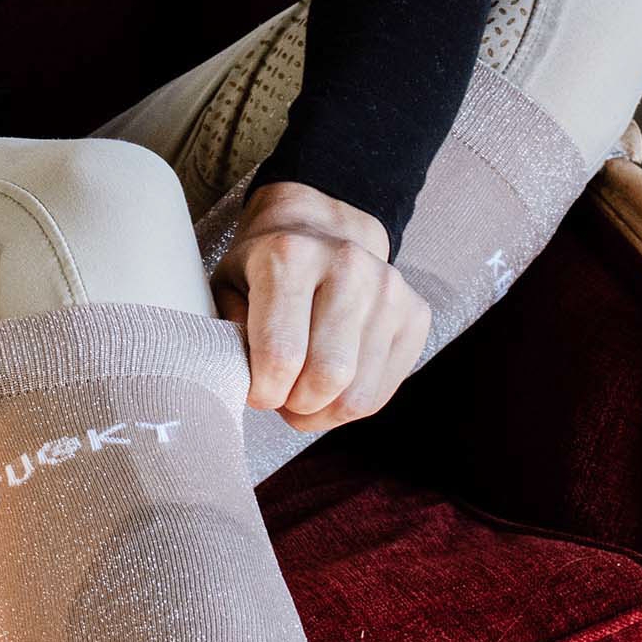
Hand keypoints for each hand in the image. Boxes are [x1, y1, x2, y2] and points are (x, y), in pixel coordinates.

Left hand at [209, 179, 428, 430]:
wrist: (320, 228)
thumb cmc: (266, 267)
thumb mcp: (227, 287)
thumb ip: (225, 333)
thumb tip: (239, 381)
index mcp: (291, 256)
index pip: (280, 355)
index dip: (263, 392)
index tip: (256, 391)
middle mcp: (347, 266)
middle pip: (327, 379)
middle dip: (297, 406)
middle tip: (282, 396)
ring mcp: (388, 289)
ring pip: (357, 396)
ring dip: (323, 413)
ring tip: (304, 392)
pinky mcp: (415, 313)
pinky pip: (381, 394)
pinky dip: (351, 406)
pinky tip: (334, 384)